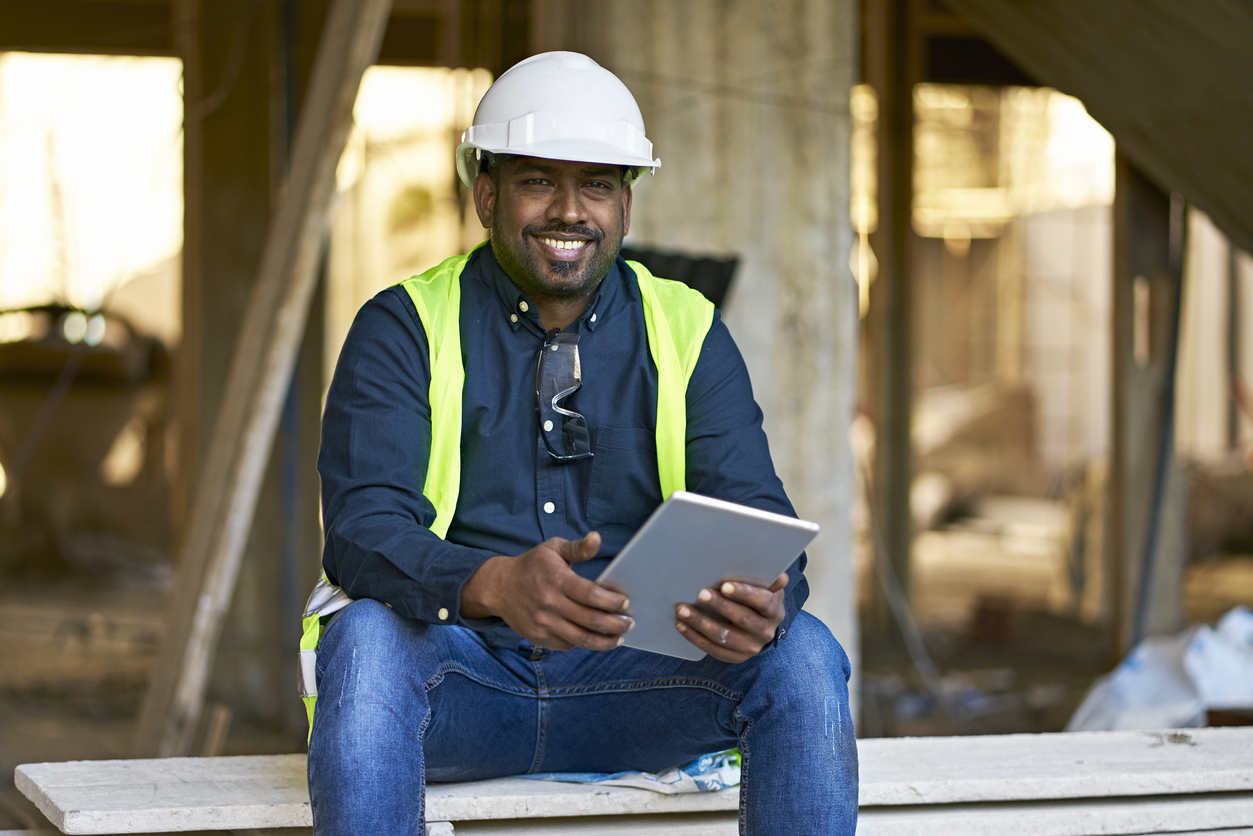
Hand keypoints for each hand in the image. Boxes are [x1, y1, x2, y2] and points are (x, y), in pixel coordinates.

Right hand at [460, 531, 632, 650]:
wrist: (499, 587)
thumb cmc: (533, 565)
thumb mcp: (553, 549)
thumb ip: (578, 547)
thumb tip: (597, 538)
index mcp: (557, 579)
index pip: (591, 595)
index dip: (612, 602)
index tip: (625, 603)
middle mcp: (550, 603)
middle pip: (590, 620)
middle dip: (616, 624)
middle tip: (629, 623)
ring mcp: (543, 623)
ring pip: (581, 639)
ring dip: (605, 641)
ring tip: (619, 638)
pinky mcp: (539, 637)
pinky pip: (568, 644)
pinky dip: (584, 642)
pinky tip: (595, 637)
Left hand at [675, 573, 787, 662]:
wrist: (761, 626)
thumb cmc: (760, 598)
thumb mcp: (768, 588)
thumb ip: (769, 581)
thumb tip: (780, 576)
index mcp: (774, 611)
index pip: (762, 602)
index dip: (744, 594)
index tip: (725, 585)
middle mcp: (765, 632)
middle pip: (741, 619)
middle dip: (719, 606)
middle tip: (700, 594)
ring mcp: (750, 648)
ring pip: (723, 637)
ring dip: (700, 622)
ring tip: (682, 610)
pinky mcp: (736, 658)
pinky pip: (712, 649)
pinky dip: (694, 637)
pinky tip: (681, 625)